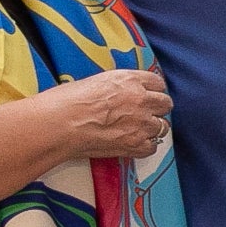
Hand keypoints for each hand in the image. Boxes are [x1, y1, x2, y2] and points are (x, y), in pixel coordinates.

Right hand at [40, 69, 171, 161]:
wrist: (60, 124)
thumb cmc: (68, 101)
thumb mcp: (97, 82)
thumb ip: (119, 87)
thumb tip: (124, 94)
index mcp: (130, 80)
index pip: (157, 83)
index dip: (152, 90)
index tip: (148, 95)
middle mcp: (141, 100)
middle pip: (165, 103)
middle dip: (157, 108)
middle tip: (144, 113)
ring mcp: (142, 123)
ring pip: (162, 126)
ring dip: (151, 128)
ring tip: (135, 130)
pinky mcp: (136, 144)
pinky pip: (153, 146)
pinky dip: (145, 146)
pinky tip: (132, 143)